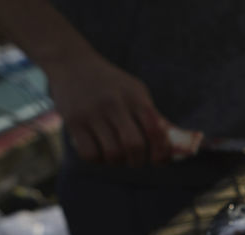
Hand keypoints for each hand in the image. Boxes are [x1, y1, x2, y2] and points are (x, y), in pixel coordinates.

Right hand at [45, 53, 172, 166]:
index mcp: (135, 96)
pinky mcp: (73, 121)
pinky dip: (98, 160)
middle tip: (135, 160)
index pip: (156, 130)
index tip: (159, 161)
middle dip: (138, 161)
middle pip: (134, 145)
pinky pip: (90, 154)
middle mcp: (115, 103)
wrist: (71, 63)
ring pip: (112, 153)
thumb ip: (152, 115)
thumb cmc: (110, 83)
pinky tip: (98, 153)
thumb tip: (173, 146)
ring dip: (117, 162)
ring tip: (116, 156)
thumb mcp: (134, 91)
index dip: (162, 152)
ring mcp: (92, 112)